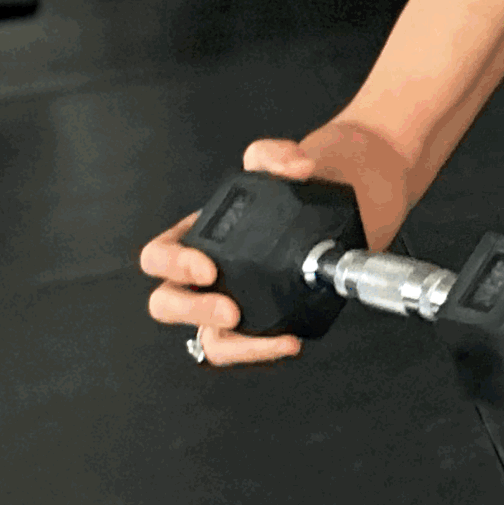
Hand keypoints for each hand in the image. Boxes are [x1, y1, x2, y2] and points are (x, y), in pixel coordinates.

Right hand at [138, 136, 319, 366]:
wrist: (345, 202)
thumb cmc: (299, 186)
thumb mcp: (283, 163)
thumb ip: (276, 154)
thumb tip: (294, 166)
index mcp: (197, 237)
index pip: (158, 257)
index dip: (172, 265)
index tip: (207, 268)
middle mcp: (206, 276)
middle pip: (168, 304)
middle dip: (193, 311)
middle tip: (230, 311)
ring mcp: (232, 302)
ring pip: (209, 339)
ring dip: (236, 346)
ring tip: (273, 339)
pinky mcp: (262, 322)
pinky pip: (248, 346)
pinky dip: (264, 350)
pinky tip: (292, 341)